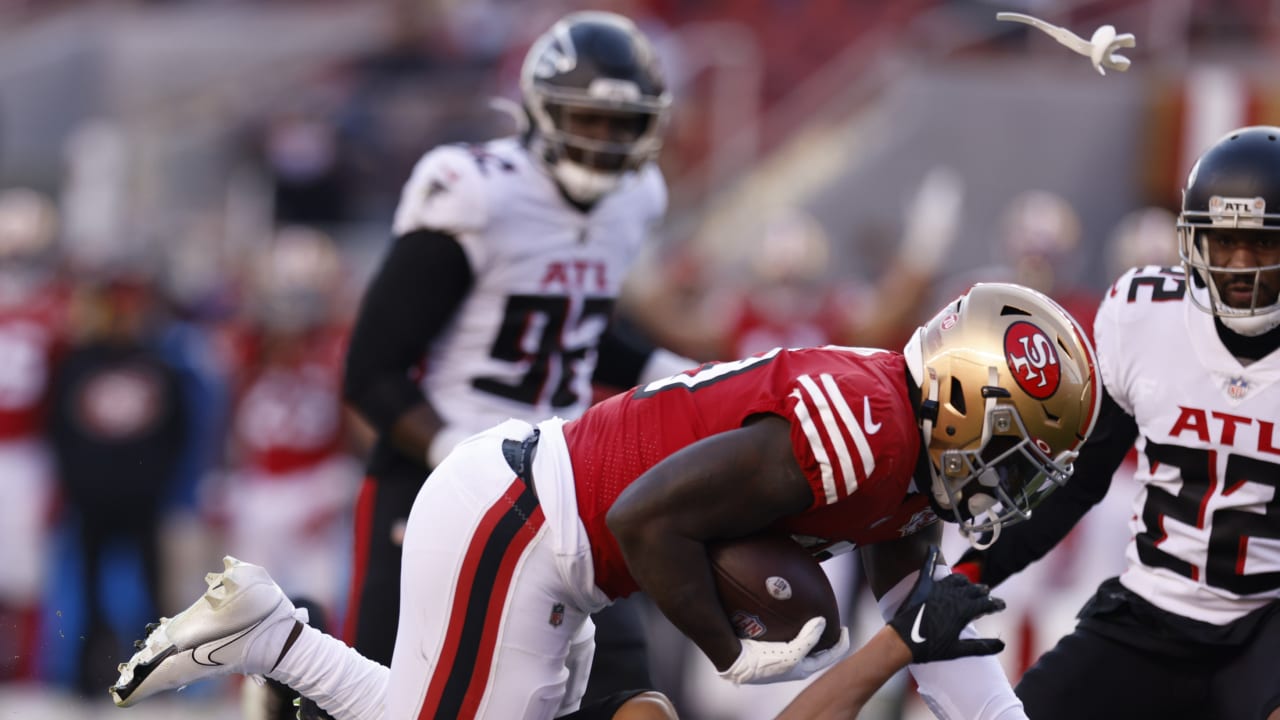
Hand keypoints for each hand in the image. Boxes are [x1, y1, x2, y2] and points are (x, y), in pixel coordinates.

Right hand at [719, 617, 850, 684]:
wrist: (737, 662)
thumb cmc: (765, 662)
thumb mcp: (791, 653)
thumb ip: (809, 638)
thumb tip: (822, 620)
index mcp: (804, 669)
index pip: (830, 657)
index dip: (842, 644)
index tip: (846, 628)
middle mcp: (796, 664)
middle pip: (819, 651)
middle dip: (829, 638)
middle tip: (835, 623)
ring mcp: (784, 656)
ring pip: (805, 643)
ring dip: (813, 632)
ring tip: (817, 617)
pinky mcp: (773, 647)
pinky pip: (790, 635)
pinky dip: (796, 626)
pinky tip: (793, 615)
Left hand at [887, 546, 1005, 662]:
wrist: (903, 641)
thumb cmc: (931, 648)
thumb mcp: (958, 650)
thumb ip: (981, 646)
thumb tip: (1002, 645)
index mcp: (965, 610)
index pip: (987, 603)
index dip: (996, 604)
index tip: (1001, 605)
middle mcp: (954, 596)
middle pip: (974, 589)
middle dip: (983, 593)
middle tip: (986, 596)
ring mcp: (938, 589)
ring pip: (957, 579)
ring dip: (965, 582)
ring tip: (968, 585)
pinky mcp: (922, 586)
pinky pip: (928, 567)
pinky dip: (931, 556)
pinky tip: (932, 548)